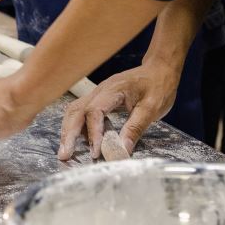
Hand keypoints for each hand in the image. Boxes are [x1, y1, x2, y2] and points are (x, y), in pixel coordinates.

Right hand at [57, 61, 180, 160]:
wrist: (159, 70)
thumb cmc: (158, 87)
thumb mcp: (152, 109)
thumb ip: (135, 128)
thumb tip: (122, 150)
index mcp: (113, 90)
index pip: (94, 111)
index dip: (93, 133)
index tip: (96, 152)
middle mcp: (100, 90)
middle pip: (76, 110)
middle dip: (68, 133)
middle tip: (64, 155)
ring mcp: (97, 93)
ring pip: (74, 111)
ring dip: (68, 130)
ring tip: (66, 151)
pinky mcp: (99, 99)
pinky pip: (81, 112)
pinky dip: (77, 127)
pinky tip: (79, 141)